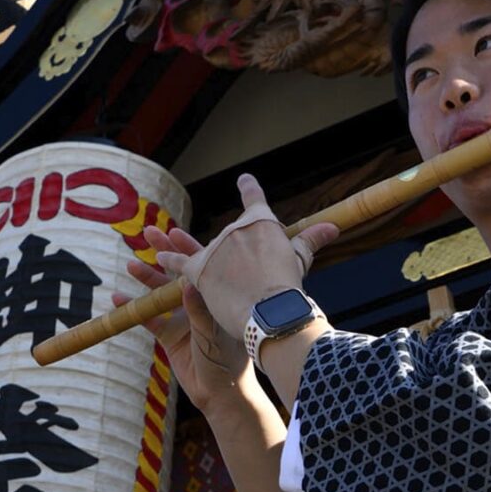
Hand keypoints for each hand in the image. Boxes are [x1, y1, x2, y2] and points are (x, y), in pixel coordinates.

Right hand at [121, 226, 254, 415]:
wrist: (221, 392)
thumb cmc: (229, 360)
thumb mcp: (214, 333)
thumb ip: (199, 311)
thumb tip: (187, 284)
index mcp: (215, 296)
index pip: (201, 265)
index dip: (186, 248)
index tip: (172, 232)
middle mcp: (198, 303)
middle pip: (177, 272)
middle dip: (163, 252)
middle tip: (147, 233)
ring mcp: (182, 318)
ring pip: (159, 293)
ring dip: (145, 278)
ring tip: (130, 265)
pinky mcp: (169, 336)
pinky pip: (148, 318)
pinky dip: (133, 309)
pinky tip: (118, 299)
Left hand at [183, 175, 340, 334]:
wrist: (270, 313)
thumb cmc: (289, 287)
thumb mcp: (299, 261)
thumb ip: (309, 240)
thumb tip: (333, 226)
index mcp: (261, 222)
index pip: (255, 198)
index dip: (249, 188)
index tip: (244, 178)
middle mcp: (234, 229)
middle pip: (234, 235)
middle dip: (242, 249)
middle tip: (256, 274)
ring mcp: (214, 248)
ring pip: (207, 248)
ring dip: (199, 251)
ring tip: (181, 247)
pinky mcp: (197, 269)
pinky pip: (179, 262)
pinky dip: (169, 258)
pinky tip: (157, 254)